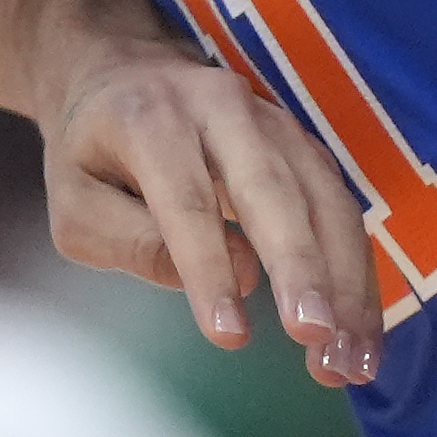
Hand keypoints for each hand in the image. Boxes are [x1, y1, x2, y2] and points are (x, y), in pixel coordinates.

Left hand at [29, 0, 390, 387]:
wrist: (122, 74)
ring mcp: (272, 122)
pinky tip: (363, 337)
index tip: (229, 335)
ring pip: (323, 199)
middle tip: (316, 337)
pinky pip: (342, 210)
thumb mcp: (74, 202)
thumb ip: (128, 240)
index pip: (185, 198)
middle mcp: (220, 106)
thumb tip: (231, 277)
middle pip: (269, 187)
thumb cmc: (93, 154)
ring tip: (349, 362)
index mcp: (150, 118)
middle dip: (299, 265)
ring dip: (344, 282)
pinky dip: (358, 276)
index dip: (208, 268)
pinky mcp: (303, 147)